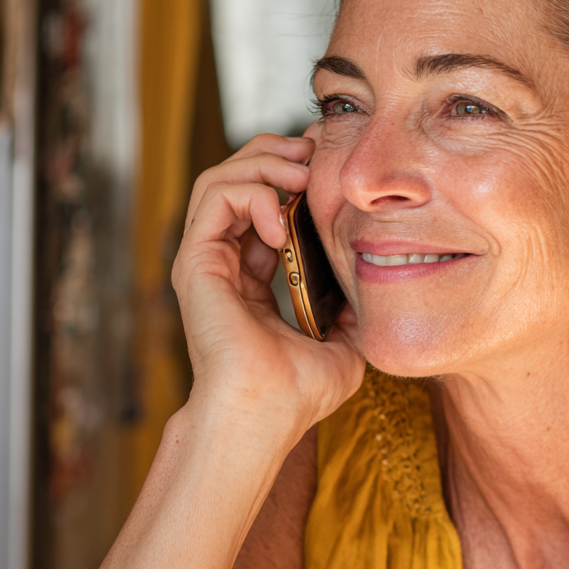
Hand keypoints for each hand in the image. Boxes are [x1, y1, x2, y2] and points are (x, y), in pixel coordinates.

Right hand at [173, 134, 363, 454]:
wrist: (266, 416)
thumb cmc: (298, 393)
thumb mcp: (342, 347)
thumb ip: (350, 317)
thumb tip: (371, 295)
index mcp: (252, 279)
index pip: (265, 207)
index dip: (294, 177)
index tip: (329, 168)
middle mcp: (224, 264)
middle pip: (237, 180)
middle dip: (276, 155)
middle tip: (313, 153)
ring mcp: (206, 261)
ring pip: (219, 178)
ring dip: (263, 163)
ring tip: (300, 175)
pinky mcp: (196, 261)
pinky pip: (215, 197)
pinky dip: (251, 192)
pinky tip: (282, 219)